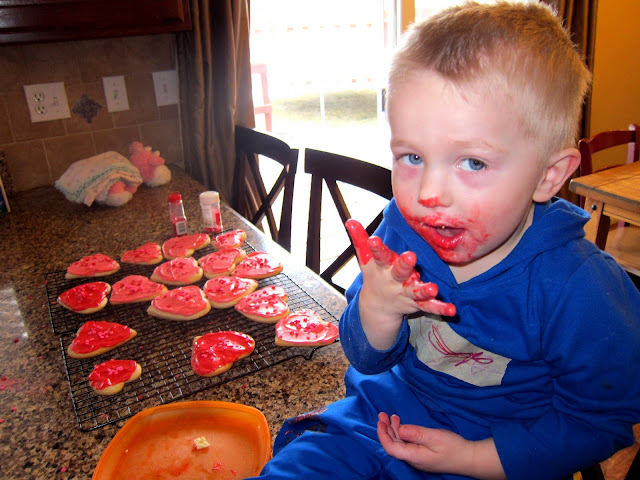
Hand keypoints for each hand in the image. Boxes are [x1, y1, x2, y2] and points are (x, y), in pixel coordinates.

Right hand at [345, 219, 454, 349]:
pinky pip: (429, 306)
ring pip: (415, 291)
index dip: (375, 248)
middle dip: (404, 265)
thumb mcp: (366, 259)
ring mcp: (405, 293)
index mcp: (382, 267)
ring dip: (424, 290)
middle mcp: (394, 280)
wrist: (377, 307)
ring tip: (433, 288)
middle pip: (399, 272)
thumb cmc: (375, 275)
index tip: (373, 239)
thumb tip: (349, 220)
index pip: (378, 255)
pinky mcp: (416, 303)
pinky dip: (440, 308)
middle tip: (410, 256)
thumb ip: (360, 239)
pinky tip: (452, 310)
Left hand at [377, 413, 505, 479]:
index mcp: (414, 456)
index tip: (380, 422)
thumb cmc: (453, 447)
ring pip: (400, 443)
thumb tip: (400, 430)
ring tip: (390, 416)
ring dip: (394, 430)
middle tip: (382, 414)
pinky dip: (402, 433)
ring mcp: (418, 457)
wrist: (469, 458)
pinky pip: (407, 443)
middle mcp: (413, 458)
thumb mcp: (434, 437)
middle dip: (386, 429)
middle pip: (394, 445)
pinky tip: (402, 425)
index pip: (391, 448)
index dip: (383, 435)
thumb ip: (416, 433)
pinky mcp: (423, 454)